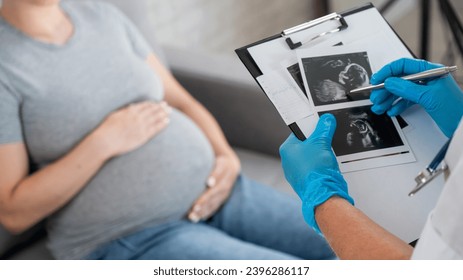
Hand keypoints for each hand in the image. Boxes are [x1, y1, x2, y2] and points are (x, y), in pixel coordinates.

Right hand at [93, 101, 170, 157]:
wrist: (106, 140)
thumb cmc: (107, 129)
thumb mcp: (115, 115)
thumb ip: (125, 111)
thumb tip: (131, 106)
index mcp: (130, 111)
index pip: (144, 106)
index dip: (152, 104)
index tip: (157, 103)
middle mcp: (137, 117)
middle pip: (152, 110)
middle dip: (160, 107)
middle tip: (167, 105)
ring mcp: (141, 126)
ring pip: (156, 118)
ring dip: (163, 113)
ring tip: (169, 111)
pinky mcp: (143, 136)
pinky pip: (155, 128)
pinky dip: (162, 124)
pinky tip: (167, 121)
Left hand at [188, 151, 240, 221]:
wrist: (230, 166)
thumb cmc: (213, 157)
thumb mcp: (210, 153)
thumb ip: (200, 155)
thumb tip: (183, 146)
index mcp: (226, 166)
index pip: (220, 171)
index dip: (215, 177)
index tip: (208, 183)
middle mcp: (228, 180)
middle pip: (217, 190)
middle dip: (206, 199)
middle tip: (194, 206)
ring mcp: (226, 191)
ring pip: (216, 201)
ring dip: (204, 210)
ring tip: (192, 216)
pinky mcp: (223, 198)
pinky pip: (215, 207)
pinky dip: (206, 213)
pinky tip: (197, 218)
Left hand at [279, 114, 352, 232]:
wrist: (322, 193)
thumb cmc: (316, 169)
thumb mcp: (321, 142)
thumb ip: (324, 128)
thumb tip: (326, 119)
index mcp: (287, 150)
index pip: (299, 133)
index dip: (311, 128)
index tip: (320, 126)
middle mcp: (288, 162)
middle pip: (305, 145)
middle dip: (317, 143)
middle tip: (326, 142)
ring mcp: (295, 173)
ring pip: (310, 158)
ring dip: (320, 156)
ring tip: (327, 156)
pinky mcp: (304, 182)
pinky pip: (313, 169)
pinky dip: (320, 167)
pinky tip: (327, 167)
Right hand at [370, 58, 462, 136]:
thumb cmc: (455, 109)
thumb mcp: (428, 96)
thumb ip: (406, 88)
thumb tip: (390, 82)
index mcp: (430, 71)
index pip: (403, 65)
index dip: (388, 72)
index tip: (376, 80)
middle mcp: (427, 79)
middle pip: (400, 79)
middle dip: (386, 89)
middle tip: (376, 96)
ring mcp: (425, 90)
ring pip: (401, 91)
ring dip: (388, 99)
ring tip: (380, 106)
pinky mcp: (425, 101)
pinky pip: (406, 100)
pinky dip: (397, 105)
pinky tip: (392, 110)